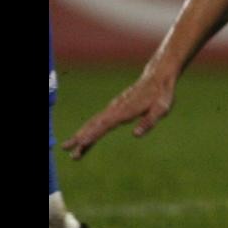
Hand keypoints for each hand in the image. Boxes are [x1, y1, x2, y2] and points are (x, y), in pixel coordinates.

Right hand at [61, 78, 175, 160]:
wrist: (157, 77)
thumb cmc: (161, 94)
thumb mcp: (161, 109)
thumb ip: (149, 122)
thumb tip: (135, 135)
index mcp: (126, 110)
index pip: (106, 124)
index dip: (93, 134)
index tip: (81, 143)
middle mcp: (116, 109)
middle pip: (94, 124)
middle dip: (80, 137)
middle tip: (66, 149)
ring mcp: (113, 108)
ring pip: (93, 123)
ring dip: (81, 135)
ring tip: (69, 149)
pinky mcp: (114, 110)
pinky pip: (98, 122)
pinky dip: (88, 131)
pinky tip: (83, 141)